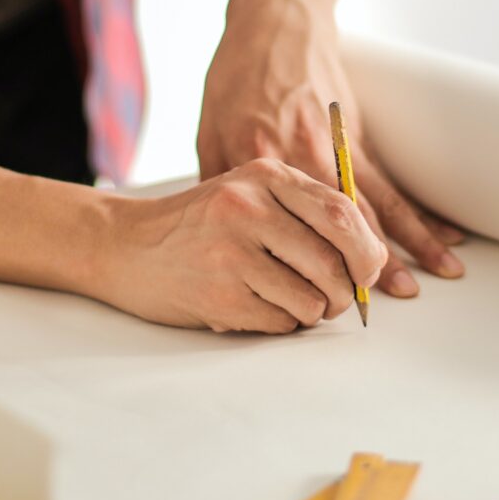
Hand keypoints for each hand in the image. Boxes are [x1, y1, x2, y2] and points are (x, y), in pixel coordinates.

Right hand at [93, 159, 386, 332]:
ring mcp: (230, 252)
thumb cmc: (201, 225)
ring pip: (311, 298)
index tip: (367, 271)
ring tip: (290, 302)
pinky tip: (258, 308)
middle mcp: (248, 208)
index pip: (342, 213)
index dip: (367, 250)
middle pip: (334, 261)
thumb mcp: (251, 194)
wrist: (124, 244)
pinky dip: (282, 323)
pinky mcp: (218, 294)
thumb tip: (374, 260)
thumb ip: (307, 213)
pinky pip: (281, 322)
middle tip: (335, 299)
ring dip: (312, 312)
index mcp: (266, 175)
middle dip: (346, 291)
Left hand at [197, 0, 463, 297]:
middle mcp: (303, 156)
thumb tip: (223, 237)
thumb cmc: (235, 75)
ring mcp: (336, 145)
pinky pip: (391, 181)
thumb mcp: (208, 130)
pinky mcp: (356, 135)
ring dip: (411, 242)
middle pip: (341, 221)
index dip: (306, 265)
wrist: (274, 19)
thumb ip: (218, 185)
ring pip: (378, 203)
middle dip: (370, 264)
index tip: (320, 300)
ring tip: (440, 275)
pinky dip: (420, 209)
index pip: (286, 227)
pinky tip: (445, 233)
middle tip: (394, 300)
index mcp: (260, 161)